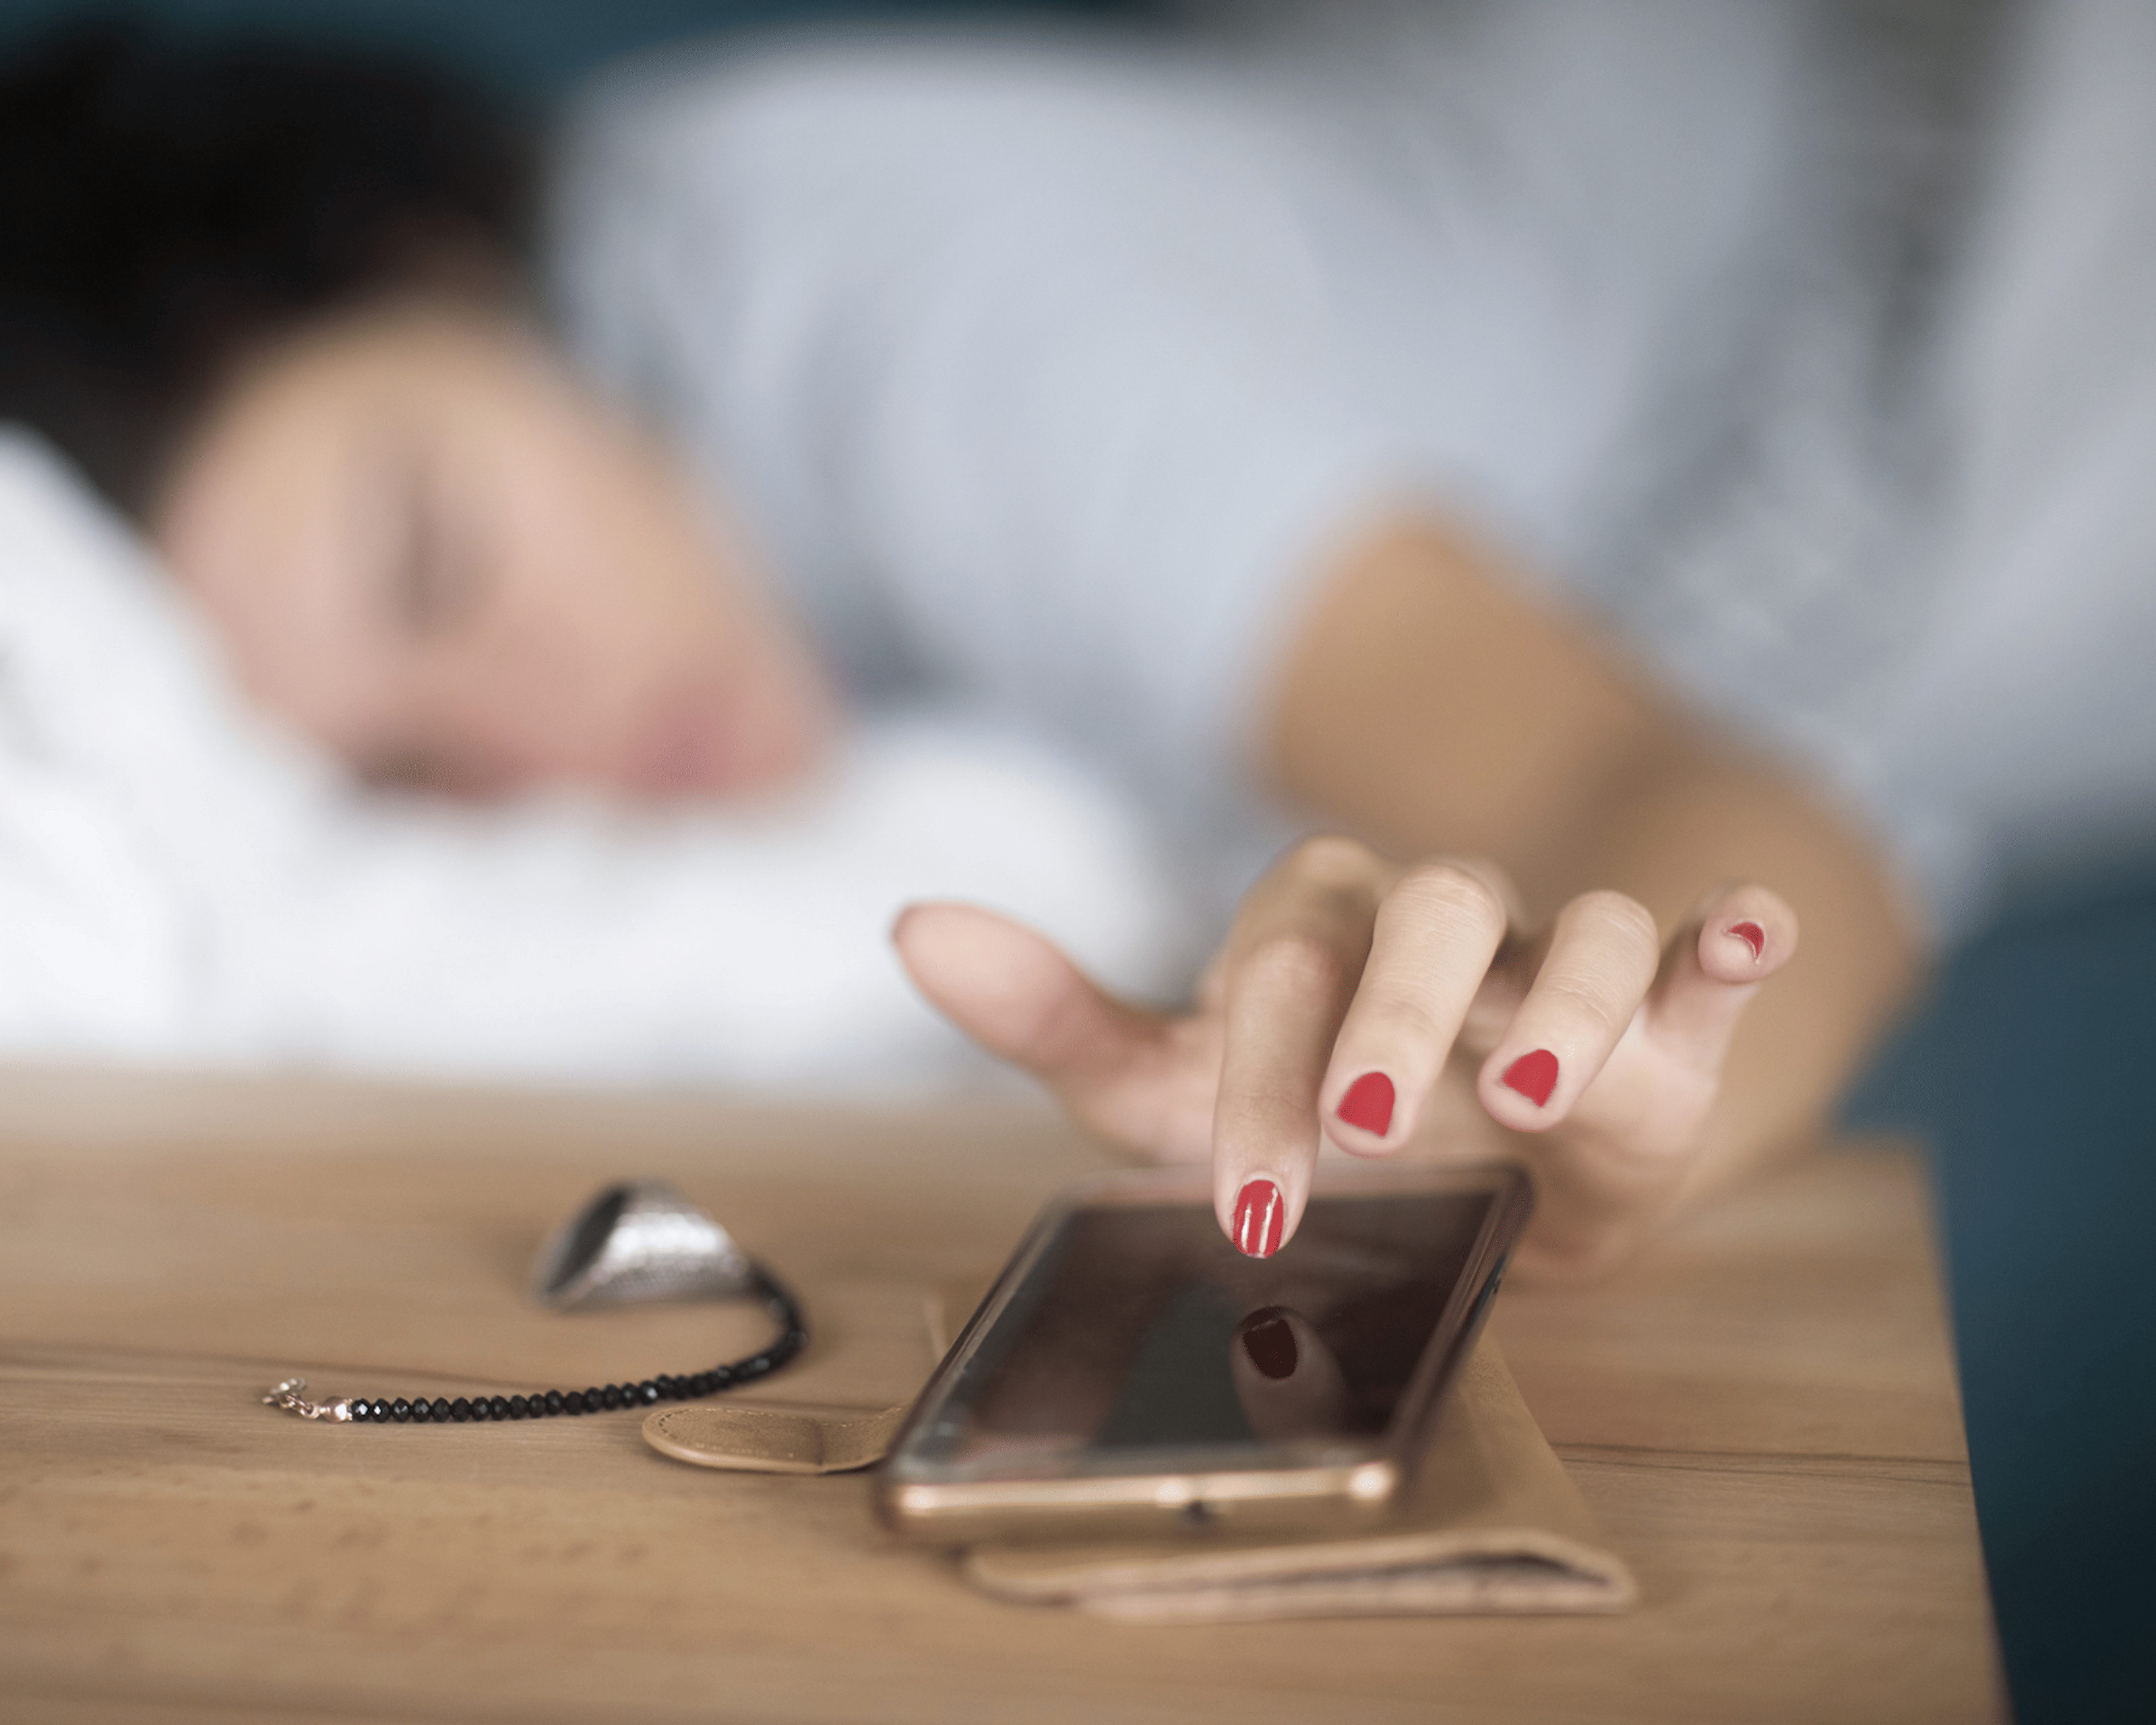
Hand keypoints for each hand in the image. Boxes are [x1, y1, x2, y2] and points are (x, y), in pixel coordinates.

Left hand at [893, 834, 1796, 1279]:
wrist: (1481, 1155)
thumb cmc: (1311, 1113)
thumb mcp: (1176, 1086)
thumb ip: (1054, 1017)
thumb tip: (909, 921)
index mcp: (1316, 932)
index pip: (1280, 962)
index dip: (1260, 1074)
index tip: (1252, 1206)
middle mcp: (1436, 930)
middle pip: (1429, 910)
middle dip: (1397, 1017)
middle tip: (1372, 1127)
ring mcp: (1553, 966)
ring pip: (1577, 929)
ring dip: (1564, 1000)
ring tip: (1532, 1094)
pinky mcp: (1665, 1018)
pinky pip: (1701, 950)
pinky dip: (1732, 936)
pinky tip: (1741, 934)